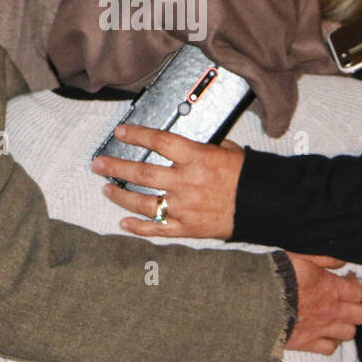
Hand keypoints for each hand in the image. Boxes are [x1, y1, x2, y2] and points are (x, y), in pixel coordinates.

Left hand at [91, 123, 243, 239]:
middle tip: (99, 164)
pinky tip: (124, 222)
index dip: (137, 135)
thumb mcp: (226, 150)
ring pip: (144, 202)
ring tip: (106, 189)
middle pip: (143, 173)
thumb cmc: (247, 176)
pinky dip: (139, 227)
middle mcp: (187, 182)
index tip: (120, 132)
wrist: (262, 205)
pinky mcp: (187, 228)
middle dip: (116, 167)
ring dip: (121, 196)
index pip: (159, 142)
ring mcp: (185, 207)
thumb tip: (184, 144)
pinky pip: (157, 229)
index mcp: (197, 158)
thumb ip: (202, 147)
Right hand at [284, 252, 361, 355]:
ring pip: (349, 333)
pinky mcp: (307, 343)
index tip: (345, 282)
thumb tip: (342, 260)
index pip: (359, 292)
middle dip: (354, 306)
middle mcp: (330, 310)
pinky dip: (330, 341)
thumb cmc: (275, 276)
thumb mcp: (301, 257)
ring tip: (333, 317)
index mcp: (330, 288)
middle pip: (360, 315)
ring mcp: (320, 328)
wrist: (255, 299)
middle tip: (342, 300)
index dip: (354, 286)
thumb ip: (325, 259)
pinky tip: (322, 333)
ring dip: (344, 325)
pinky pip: (330, 348)